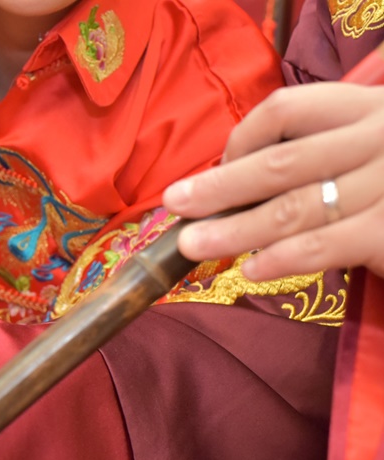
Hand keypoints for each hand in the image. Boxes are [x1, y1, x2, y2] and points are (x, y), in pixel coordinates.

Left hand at [163, 83, 383, 280]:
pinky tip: (251, 272)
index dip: (241, 139)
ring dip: (236, 229)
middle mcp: (381, 138)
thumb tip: (232, 184)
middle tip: (175, 204)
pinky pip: (324, 246)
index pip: (287, 108)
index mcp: (369, 108)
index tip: (214, 169)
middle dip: (220, 186)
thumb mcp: (370, 150)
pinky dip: (281, 260)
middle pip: (281, 161)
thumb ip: (319, 155)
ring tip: (195, 245)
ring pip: (295, 207)